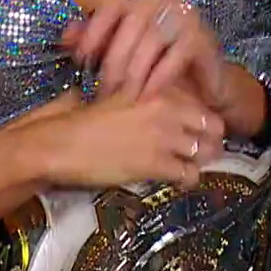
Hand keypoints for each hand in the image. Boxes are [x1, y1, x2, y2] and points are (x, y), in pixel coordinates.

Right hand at [32, 81, 224, 190]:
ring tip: (189, 168)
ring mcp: (162, 135)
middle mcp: (165, 108)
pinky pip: (189, 174)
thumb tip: (148, 107)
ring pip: (206, 151)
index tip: (196, 131)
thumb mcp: (113, 98)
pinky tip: (178, 181)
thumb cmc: (76, 121)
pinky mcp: (155, 163)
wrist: (57, 144)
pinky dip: (188, 180)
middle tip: (201, 152)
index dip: (202, 121)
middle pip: (213, 125)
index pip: (200, 103)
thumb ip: (138, 98)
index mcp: (154, 89)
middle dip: (211, 141)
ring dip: (200, 162)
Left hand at [63, 0, 228, 106]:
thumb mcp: (122, 52)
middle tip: (102, 91)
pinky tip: (147, 97)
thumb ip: (94, 41)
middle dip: (113, 61)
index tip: (80, 62)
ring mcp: (185, 17)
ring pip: (151, 41)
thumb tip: (64, 37)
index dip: (93, 33)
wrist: (204, 81)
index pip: (111, 8)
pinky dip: (158, 79)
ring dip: (134, 73)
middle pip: (130, 26)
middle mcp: (163, 0)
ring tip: (122, 98)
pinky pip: (175, 57)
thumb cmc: (156, 65)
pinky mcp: (202, 38)